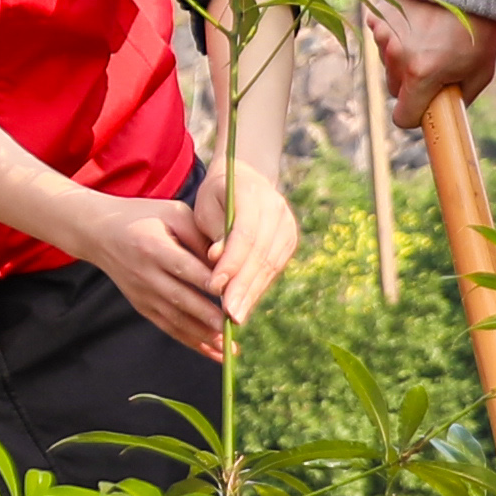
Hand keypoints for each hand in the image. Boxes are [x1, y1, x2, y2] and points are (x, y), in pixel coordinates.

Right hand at [61, 186, 239, 356]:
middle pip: (181, 299)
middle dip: (209, 316)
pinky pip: (168, 327)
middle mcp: (146, 274)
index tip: (233, 293)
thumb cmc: (144, 217)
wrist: (99, 233)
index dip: (208, 281)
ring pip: (176, 319)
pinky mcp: (142, 306)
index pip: (185, 267)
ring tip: (228, 349)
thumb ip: (200, 235)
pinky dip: (191, 341)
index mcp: (153, 247)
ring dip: (203, 336)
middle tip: (235, 326)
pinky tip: (212, 352)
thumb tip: (228, 263)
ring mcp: (142, 294)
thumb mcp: (173, 213)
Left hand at [197, 156, 303, 333]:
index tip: (214, 288)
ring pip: (270, 264)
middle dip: (243, 286)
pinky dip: (258, 287)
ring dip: (252, 293)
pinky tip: (245, 305)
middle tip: (228, 314)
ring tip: (235, 317)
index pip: (244, 234)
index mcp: (252, 195)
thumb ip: (212, 232)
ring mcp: (287, 225)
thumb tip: (216, 260)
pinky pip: (274, 268)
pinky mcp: (290, 240)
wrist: (247, 178)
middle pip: (260, 254)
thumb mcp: (206, 207)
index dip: (231, 263)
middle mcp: (276, 210)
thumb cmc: (216, 195)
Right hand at [369, 0, 495, 127]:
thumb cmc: (479, 29)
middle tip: (435, 66)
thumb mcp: (480, 72)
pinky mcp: (378, 15)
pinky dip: (395, 36)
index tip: (427, 106)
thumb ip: (457, 98)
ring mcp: (384, 33)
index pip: (403, 117)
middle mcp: (397, 55)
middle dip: (412, 85)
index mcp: (421, 73)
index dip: (416, 115)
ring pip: (388, 63)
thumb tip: (444, 112)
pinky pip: (382, 39)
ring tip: (429, 38)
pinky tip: (416, 24)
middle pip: (395, 89)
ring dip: (402, 58)